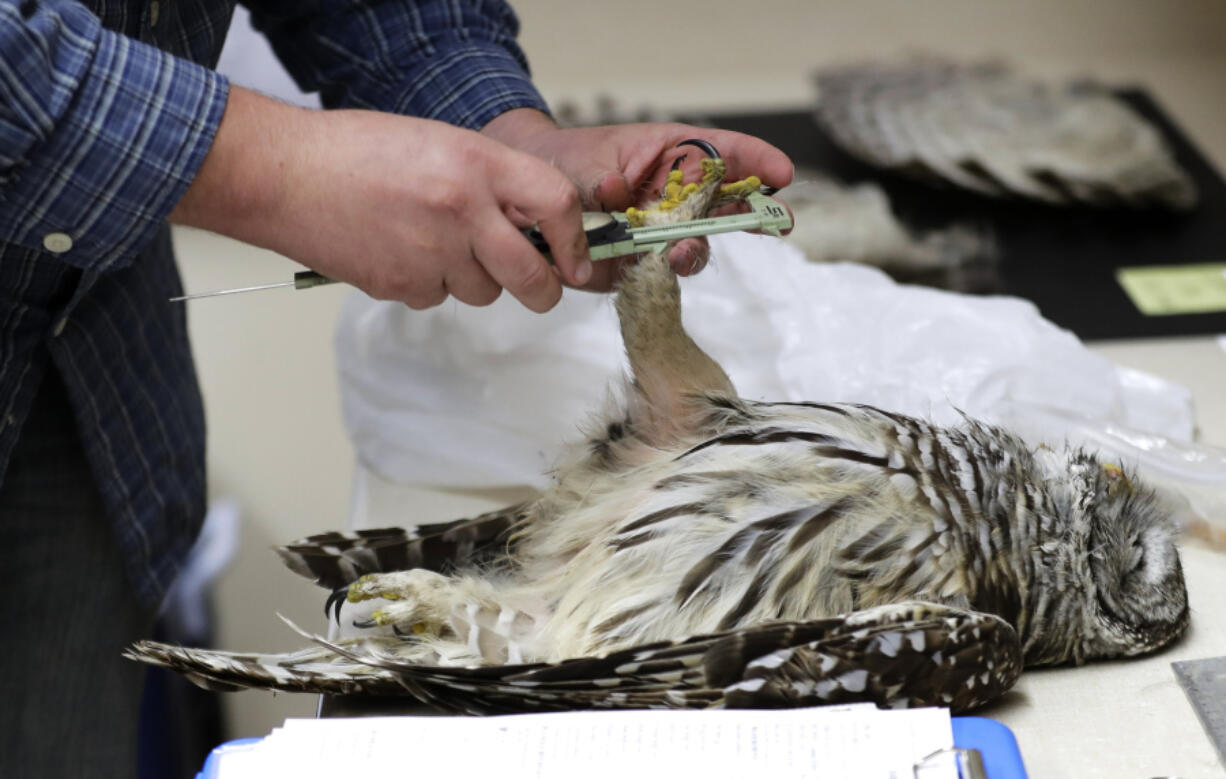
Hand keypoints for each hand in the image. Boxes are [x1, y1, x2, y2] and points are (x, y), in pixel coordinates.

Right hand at [171, 88, 592, 311]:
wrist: (285, 174)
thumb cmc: (360, 151)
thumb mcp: (443, 144)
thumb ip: (492, 182)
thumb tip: (536, 225)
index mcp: (477, 165)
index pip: (557, 205)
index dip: (576, 241)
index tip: (577, 260)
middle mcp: (462, 211)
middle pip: (532, 277)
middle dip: (543, 289)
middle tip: (541, 287)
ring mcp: (431, 253)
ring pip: (483, 292)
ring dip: (473, 279)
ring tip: (433, 242)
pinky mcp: (401, 285)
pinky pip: (437, 298)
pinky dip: (428, 284)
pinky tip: (399, 251)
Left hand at [482, 109, 793, 290]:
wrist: (526, 198)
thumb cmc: (568, 163)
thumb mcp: (598, 157)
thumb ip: (620, 178)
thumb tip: (626, 196)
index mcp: (673, 157)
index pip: (725, 154)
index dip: (756, 163)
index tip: (782, 174)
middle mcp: (674, 198)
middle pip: (722, 207)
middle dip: (746, 215)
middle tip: (763, 221)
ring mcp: (658, 235)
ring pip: (693, 248)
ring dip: (694, 249)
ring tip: (681, 249)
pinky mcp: (636, 269)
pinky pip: (658, 278)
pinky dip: (658, 277)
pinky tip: (653, 269)